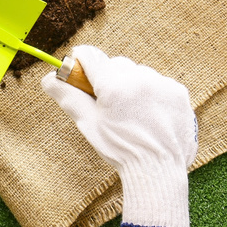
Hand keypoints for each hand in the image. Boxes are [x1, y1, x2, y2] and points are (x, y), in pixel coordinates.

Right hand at [41, 45, 197, 226]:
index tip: (79, 74)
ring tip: (130, 112)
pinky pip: (158, 83)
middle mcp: (140, 78)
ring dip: (130, 85)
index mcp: (113, 85)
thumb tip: (48, 79)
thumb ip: (67, 96)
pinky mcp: (179, 93)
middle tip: (106, 102)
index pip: (90, 55)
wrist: (158, 172)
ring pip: (137, 72)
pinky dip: (150, 93)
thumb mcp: (88, 124)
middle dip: (107, 78)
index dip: (80, 62)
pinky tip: (148, 115)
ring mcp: (163, 84)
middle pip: (115, 64)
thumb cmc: (120, 150)